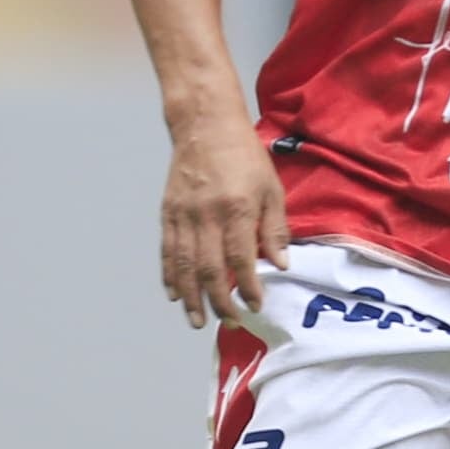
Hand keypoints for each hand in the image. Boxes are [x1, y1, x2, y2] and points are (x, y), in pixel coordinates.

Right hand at [160, 112, 288, 328]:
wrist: (205, 126)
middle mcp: (206, 215)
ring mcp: (183, 215)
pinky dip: (170, 275)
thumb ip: (275, 228)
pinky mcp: (168, 212)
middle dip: (219, 302)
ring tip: (198, 320)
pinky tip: (176, 294)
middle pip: (209, 269)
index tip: (256, 306)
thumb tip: (281, 264)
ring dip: (191, 297)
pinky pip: (167, 250)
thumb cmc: (245, 156)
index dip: (248, 287)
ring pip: (183, 265)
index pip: (241, 259)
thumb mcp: (271, 188)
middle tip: (230, 322)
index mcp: (236, 208)